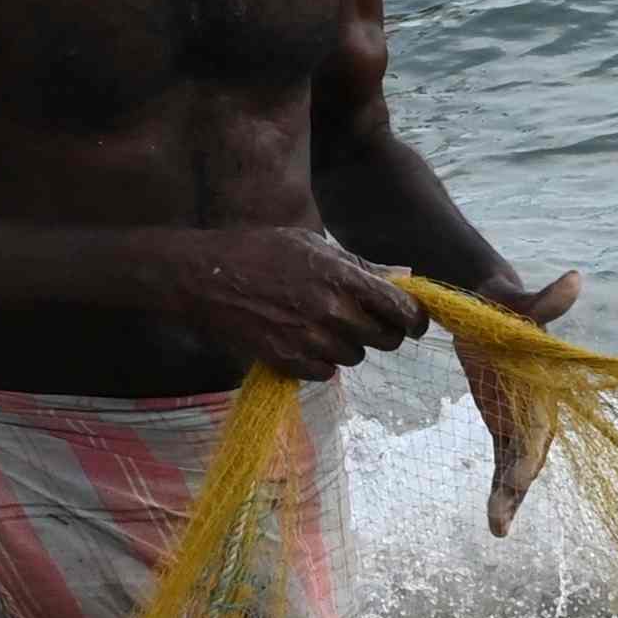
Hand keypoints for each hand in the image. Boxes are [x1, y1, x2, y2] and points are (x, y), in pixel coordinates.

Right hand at [180, 225, 431, 378]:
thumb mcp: (311, 245)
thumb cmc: (257, 252)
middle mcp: (330, 311)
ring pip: (355, 357)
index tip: (414, 322)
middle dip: (383, 332)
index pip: (402, 309)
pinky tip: (302, 340)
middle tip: (365, 321)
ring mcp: (309, 339)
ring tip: (319, 323)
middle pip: (386, 340)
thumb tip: (403, 277)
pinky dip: (321, 362)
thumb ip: (359, 266)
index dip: (415, 319)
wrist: (202, 278)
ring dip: (346, 345)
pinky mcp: (287, 361)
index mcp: (341, 276)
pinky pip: (326, 373)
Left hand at [463, 267, 584, 536]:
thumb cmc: (507, 303)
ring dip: (509, 500)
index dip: (525, 461)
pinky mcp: (505, 424)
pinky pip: (504, 463)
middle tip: (500, 524)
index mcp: (545, 391)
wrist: (492, 306)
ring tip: (498, 529)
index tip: (514, 485)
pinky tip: (496, 522)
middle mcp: (539, 412)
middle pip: (528, 461)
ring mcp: (522, 422)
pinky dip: (501, 490)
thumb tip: (575, 280)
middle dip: (515, 492)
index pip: (537, 434)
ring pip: (516, 470)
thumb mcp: (519, 303)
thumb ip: (545, 299)